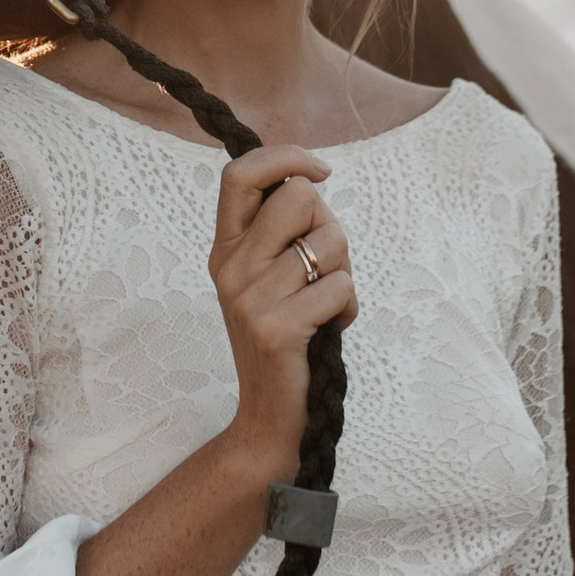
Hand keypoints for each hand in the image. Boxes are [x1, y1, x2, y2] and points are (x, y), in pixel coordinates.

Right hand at [210, 145, 357, 481]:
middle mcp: (230, 267)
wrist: (270, 418)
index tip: (320, 172)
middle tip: (323, 267)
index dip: (285, 157)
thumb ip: (280, 230)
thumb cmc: (286, 338)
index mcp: (226, 248)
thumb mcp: (268, 277)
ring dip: (343, 271)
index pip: (239, 174)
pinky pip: (340, 285)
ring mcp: (249, 298)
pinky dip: (348, 306)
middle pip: (298, 196)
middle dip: (330, 224)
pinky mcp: (276, 329)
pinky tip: (329, 329)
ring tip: (325, 304)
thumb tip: (308, 180)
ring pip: (329, 241)